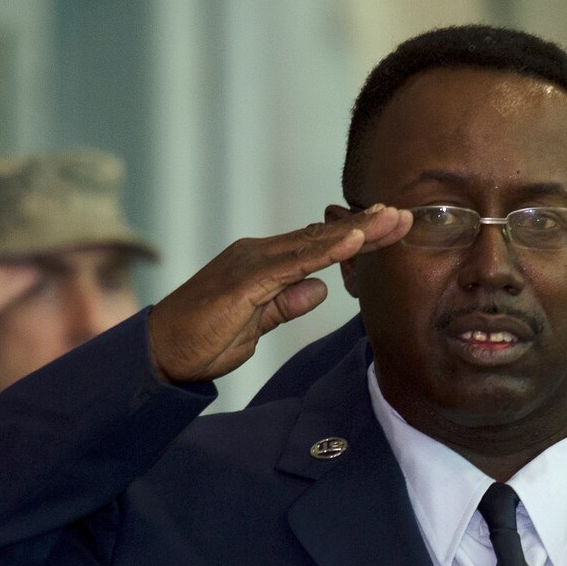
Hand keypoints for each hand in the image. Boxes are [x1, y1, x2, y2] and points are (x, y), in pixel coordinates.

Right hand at [146, 206, 407, 383]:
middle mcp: (259, 255)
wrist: (160, 352)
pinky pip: (293, 262)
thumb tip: (320, 288)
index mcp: (264, 265)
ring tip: (392, 218)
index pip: (318, 246)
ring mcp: (251, 263)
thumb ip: (286, 303)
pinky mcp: (244, 280)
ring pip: (313, 242)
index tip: (392, 228)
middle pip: (321, 236)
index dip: (357, 237)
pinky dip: (326, 249)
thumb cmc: (204, 339)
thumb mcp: (258, 324)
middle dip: (366, 226)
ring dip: (356, 230)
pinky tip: (354, 240)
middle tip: (406, 213)